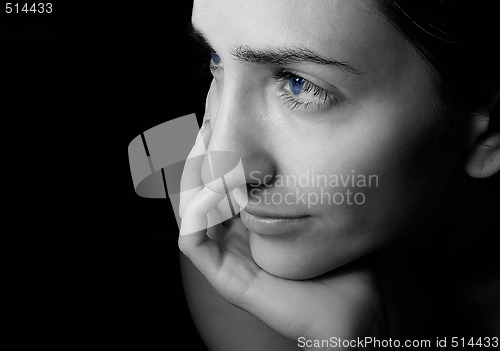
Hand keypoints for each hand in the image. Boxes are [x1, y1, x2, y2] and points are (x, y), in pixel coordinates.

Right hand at [178, 118, 386, 349]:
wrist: (352, 311)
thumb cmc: (343, 259)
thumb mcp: (326, 206)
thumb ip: (311, 178)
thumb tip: (311, 136)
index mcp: (250, 222)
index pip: (216, 180)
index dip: (213, 148)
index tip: (222, 113)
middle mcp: (232, 236)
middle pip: (197, 188)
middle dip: (199, 152)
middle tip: (208, 118)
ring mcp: (226, 256)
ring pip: (188, 209)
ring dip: (192, 173)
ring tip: (205, 141)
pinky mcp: (226, 276)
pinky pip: (192, 239)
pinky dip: (196, 210)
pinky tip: (215, 183)